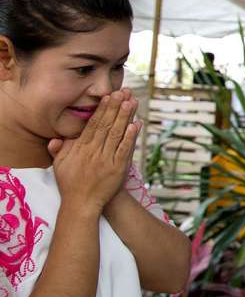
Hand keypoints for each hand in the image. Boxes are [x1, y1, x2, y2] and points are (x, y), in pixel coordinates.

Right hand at [49, 90, 139, 214]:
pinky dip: (130, 137)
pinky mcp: (117, 169)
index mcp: (80, 149)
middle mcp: (93, 152)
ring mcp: (106, 160)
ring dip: (124, 117)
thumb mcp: (60, 166)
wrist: (82, 204)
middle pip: (106, 125)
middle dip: (115, 108)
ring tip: (131, 102)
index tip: (109, 96)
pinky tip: (136, 124)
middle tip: (123, 92)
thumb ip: (59, 150)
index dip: (102, 110)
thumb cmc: (71, 184)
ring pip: (116, 134)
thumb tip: (56, 138)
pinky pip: (124, 150)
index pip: (93, 124)